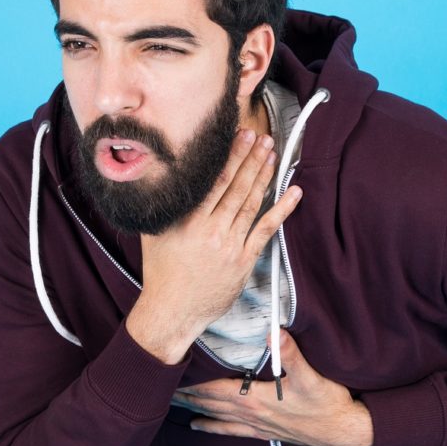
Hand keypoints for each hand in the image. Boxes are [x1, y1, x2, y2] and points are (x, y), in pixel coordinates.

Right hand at [126, 128, 303, 362]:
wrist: (172, 311)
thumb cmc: (161, 273)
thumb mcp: (153, 233)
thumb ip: (162, 206)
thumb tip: (161, 176)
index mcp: (187, 221)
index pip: (213, 179)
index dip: (230, 155)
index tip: (239, 135)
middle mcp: (210, 230)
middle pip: (235, 186)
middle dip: (250, 158)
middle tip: (261, 137)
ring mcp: (229, 245)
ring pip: (250, 203)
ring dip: (263, 176)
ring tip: (271, 154)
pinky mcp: (243, 260)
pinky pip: (265, 230)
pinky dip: (281, 210)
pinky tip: (293, 193)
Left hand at [173, 329, 374, 445]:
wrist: (343, 432)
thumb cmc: (327, 404)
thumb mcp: (311, 376)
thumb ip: (290, 354)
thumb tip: (273, 332)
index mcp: (254, 398)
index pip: (213, 386)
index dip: (190, 378)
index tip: (169, 369)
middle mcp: (249, 413)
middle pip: (207, 400)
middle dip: (182, 391)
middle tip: (156, 385)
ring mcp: (255, 424)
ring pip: (214, 414)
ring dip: (191, 407)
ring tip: (168, 400)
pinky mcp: (264, 432)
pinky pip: (230, 430)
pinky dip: (211, 427)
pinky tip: (198, 426)